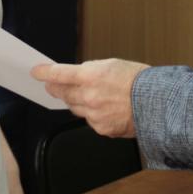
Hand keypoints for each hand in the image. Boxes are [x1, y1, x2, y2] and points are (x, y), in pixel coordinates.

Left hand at [31, 59, 148, 136]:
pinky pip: (89, 120)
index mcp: (90, 76)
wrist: (157, 103)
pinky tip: (103, 109)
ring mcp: (93, 114)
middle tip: (53, 86)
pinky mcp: (101, 128)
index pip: (58, 74)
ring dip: (75, 101)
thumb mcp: (112, 65)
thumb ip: (91, 71)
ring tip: (87, 95)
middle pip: (62, 93)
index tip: (36, 72)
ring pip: (74, 108)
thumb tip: (77, 76)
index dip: (44, 73)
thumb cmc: (139, 81)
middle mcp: (88, 96)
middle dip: (56, 88)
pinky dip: (91, 115)